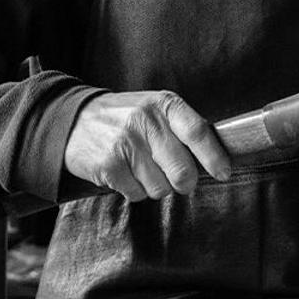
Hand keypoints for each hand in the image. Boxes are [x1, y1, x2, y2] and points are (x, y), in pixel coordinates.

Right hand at [64, 90, 231, 201]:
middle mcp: (145, 121)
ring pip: (161, 188)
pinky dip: (135, 190)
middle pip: (183, 170)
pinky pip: (137, 195)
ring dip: (156, 186)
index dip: (214, 157)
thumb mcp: (155, 109)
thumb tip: (216, 157)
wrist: (74, 121)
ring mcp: (126, 144)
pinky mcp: (109, 166)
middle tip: (178, 178)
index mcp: (164, 104)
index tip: (224, 172)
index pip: (198, 132)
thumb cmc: (124, 118)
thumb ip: (183, 127)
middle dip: (184, 182)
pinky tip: (125, 172)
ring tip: (141, 167)